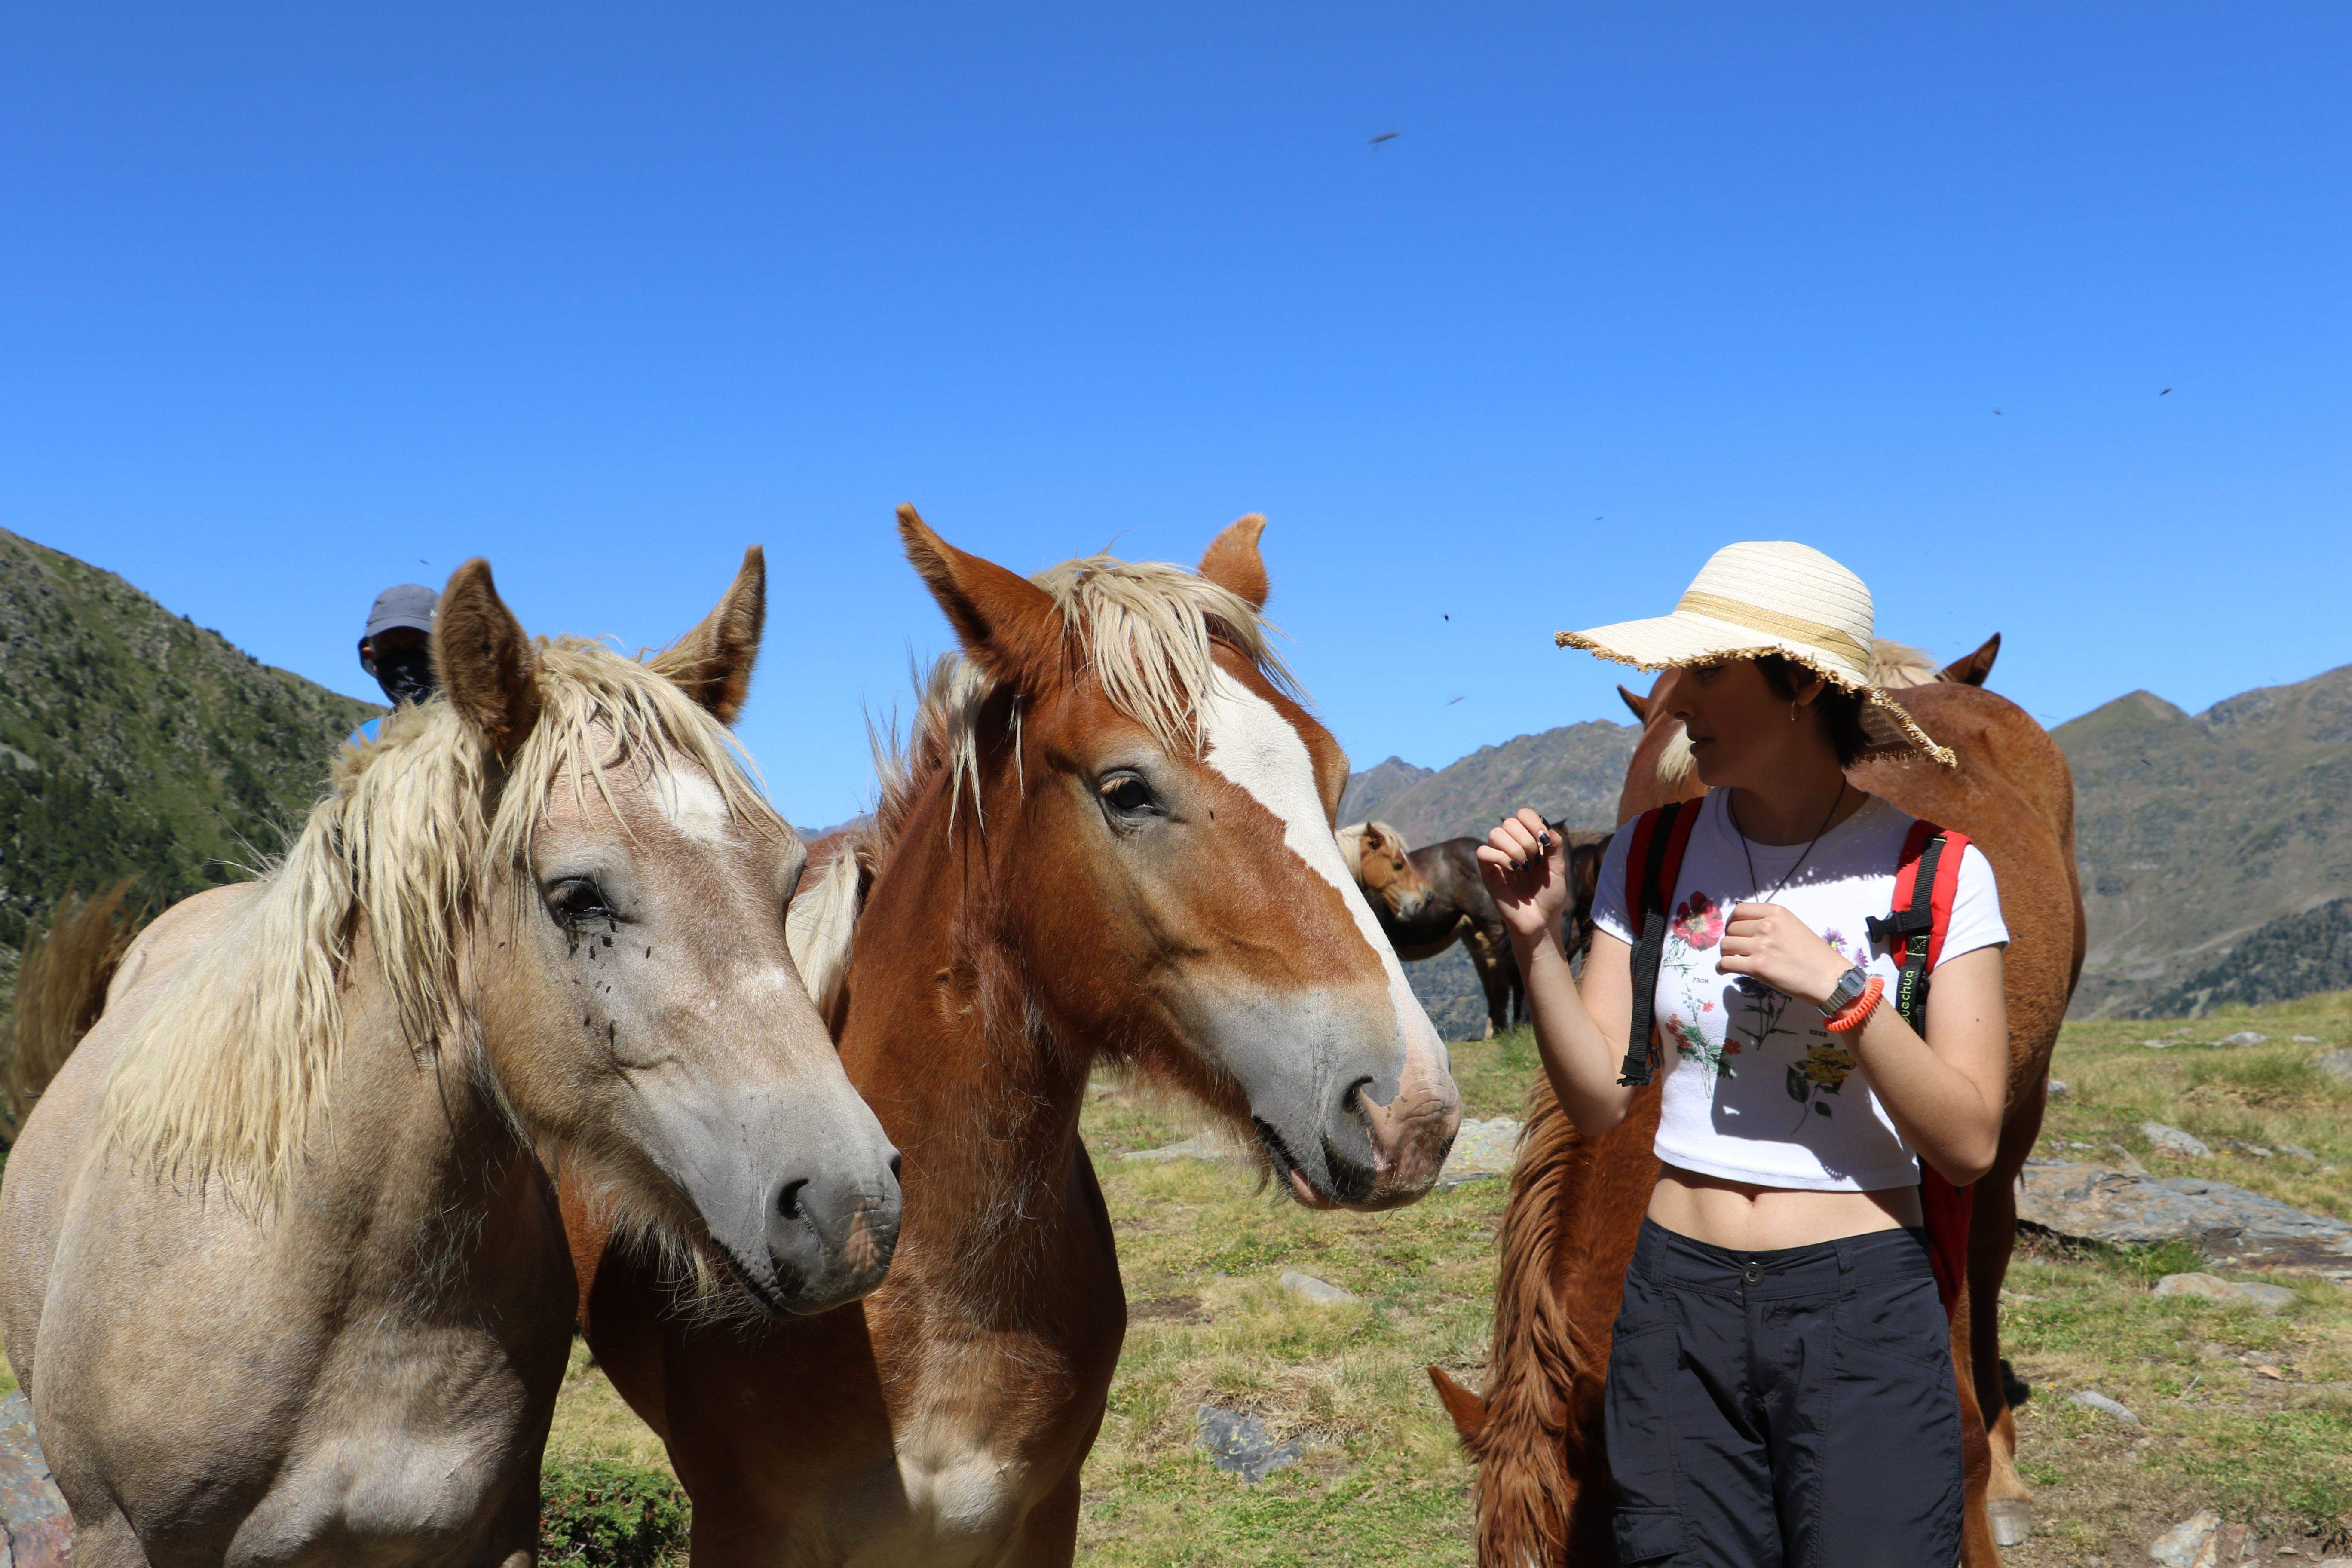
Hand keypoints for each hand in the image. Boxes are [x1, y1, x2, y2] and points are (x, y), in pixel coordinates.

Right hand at [1476, 808, 1568, 946]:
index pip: (1523, 814)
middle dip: (1526, 839)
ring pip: (1495, 834)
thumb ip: (1556, 845)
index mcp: (1529, 841)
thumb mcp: (1559, 868)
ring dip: (1514, 848)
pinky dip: (1500, 857)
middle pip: (1509, 822)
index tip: (1544, 841)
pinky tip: (1513, 870)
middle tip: (1535, 861)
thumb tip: (1545, 828)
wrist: (1542, 922)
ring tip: (1524, 867)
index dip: (1533, 821)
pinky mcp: (1488, 874)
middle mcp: (1512, 847)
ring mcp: (1498, 860)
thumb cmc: (1550, 896)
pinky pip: (1483, 852)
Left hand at [1715, 902, 1851, 1008]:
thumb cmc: (1815, 955)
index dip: (1732, 921)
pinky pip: (1726, 963)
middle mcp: (1767, 925)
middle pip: (1731, 928)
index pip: (1739, 910)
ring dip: (1726, 953)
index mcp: (1776, 912)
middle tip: (1736, 949)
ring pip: (1725, 945)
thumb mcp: (1793, 926)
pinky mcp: (1757, 966)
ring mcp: (1761, 945)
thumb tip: (1746, 927)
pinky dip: (1721, 968)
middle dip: (1731, 939)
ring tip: (1733, 960)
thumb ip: (1771, 923)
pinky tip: (1724, 971)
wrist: (1829, 978)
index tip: (1733, 930)